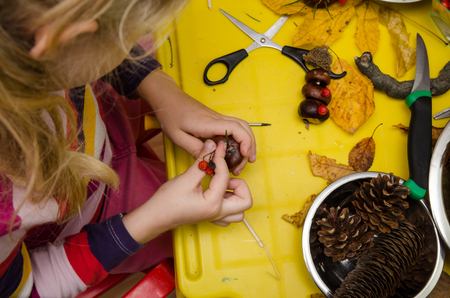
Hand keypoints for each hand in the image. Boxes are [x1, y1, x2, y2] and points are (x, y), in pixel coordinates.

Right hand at [122, 140, 252, 243]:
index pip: (225, 176)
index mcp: (213, 204)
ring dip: (236, 195)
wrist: (155, 217)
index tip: (217, 148)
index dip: (221, 159)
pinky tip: (217, 193)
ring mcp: (216, 217)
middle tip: (224, 175)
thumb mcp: (185, 179)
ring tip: (222, 185)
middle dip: (239, 184)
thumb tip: (211, 145)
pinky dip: (229, 203)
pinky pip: (230, 214)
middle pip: (246, 200)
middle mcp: (218, 213)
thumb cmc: (167, 202)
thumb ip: (201, 162)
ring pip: (240, 211)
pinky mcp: (211, 217)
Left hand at [137, 69, 255, 175]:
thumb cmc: (170, 114)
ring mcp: (217, 117)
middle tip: (247, 161)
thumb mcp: (177, 137)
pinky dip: (239, 137)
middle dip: (250, 144)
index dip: (245, 141)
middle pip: (243, 127)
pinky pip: (233, 127)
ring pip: (241, 126)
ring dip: (247, 140)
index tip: (245, 154)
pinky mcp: (215, 119)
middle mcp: (216, 118)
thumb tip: (212, 159)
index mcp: (207, 123)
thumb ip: (195, 149)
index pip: (235, 128)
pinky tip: (235, 148)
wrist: (167, 98)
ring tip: (245, 157)